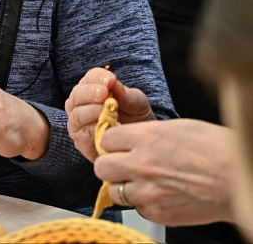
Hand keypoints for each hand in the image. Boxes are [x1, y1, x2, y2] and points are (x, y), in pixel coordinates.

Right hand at [65, 67, 155, 161]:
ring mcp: (79, 123)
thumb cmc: (137, 119)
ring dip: (90, 109)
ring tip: (105, 110)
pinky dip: (90, 127)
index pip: (89, 78)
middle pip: (76, 94)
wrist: (141, 145)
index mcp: (93, 90)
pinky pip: (80, 132)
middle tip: (104, 92)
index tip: (111, 79)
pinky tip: (104, 124)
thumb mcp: (137, 104)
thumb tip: (113, 83)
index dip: (97, 77)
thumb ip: (125, 94)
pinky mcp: (81, 141)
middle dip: (89, 92)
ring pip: (76, 113)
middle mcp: (81, 105)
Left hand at [95, 119, 234, 225]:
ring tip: (143, 182)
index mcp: (144, 137)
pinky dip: (144, 203)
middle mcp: (141, 164)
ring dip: (125, 186)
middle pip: (101, 167)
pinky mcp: (157, 212)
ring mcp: (147, 191)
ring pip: (114, 191)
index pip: (106, 140)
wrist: (239, 178)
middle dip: (111, 165)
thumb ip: (144, 135)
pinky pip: (137, 208)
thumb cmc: (215, 149)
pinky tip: (160, 194)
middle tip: (124, 165)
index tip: (119, 146)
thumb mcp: (175, 128)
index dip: (113, 143)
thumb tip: (126, 139)